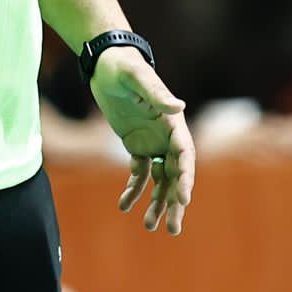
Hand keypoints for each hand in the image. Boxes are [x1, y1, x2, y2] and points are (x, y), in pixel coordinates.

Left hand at [90, 46, 195, 234]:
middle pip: (176, 173)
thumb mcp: (136, 77)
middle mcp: (166, 134)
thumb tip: (179, 106)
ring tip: (150, 226)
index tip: (183, 199)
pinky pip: (139, 173)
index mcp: (172, 121)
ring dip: (157, 202)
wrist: (106, 63)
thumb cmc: (122, 66)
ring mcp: (152, 141)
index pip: (184, 154)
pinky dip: (134, 189)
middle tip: (173, 228)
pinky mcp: (136, 144)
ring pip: (160, 179)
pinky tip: (124, 206)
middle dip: (175, 201)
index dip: (185, 177)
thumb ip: (156, 92)